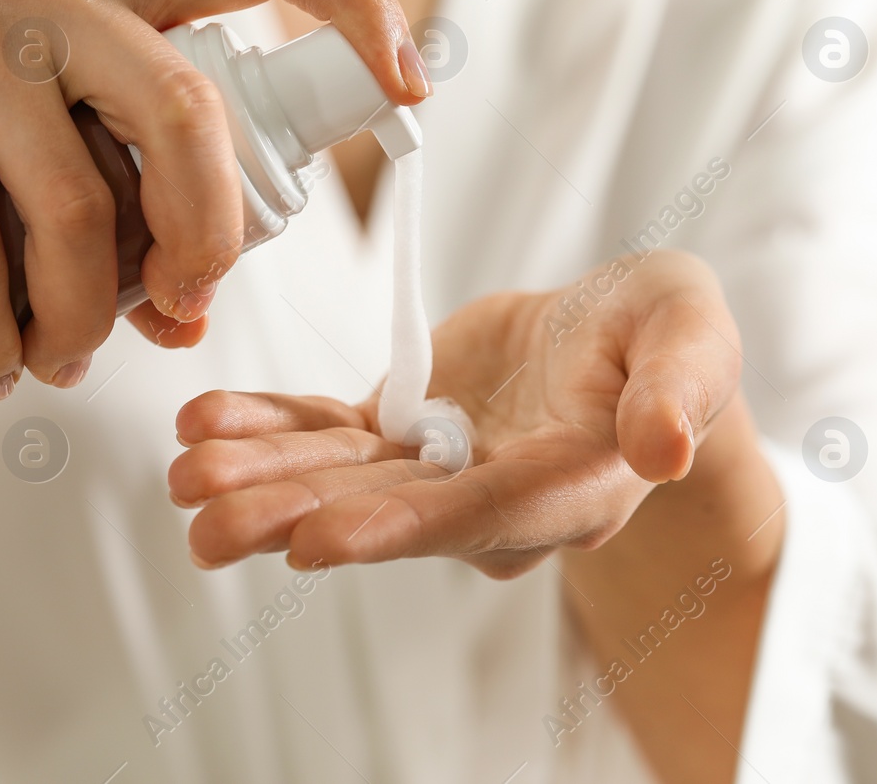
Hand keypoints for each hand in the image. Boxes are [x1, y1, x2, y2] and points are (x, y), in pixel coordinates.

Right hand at [0, 0, 425, 395]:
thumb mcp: (37, 137)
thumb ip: (118, 200)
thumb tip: (186, 314)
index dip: (356, 0)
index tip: (412, 86)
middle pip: (191, 117)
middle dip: (209, 240)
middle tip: (181, 310)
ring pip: (79, 210)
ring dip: (83, 321)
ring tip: (57, 363)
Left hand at [169, 250, 748, 574]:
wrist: (620, 340)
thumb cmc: (664, 335)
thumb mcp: (691, 334)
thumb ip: (680, 386)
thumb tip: (666, 446)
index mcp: (567, 488)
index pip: (476, 516)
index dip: (396, 529)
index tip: (315, 542)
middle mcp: (491, 501)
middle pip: (384, 514)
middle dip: (293, 518)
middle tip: (209, 523)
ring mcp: (437, 471)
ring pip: (340, 481)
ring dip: (261, 479)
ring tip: (184, 476)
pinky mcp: (401, 434)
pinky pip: (327, 437)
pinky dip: (268, 428)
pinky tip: (205, 423)